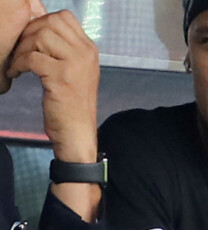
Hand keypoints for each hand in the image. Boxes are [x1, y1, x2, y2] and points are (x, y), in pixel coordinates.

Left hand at [6, 10, 98, 162]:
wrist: (77, 132)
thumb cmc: (73, 105)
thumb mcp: (77, 71)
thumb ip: (66, 49)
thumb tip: (41, 24)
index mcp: (90, 51)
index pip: (64, 18)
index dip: (43, 22)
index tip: (33, 39)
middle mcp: (86, 55)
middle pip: (50, 23)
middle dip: (29, 33)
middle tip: (21, 50)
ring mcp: (76, 65)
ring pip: (40, 37)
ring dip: (22, 48)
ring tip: (18, 63)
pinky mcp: (62, 78)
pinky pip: (32, 58)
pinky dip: (18, 64)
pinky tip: (16, 74)